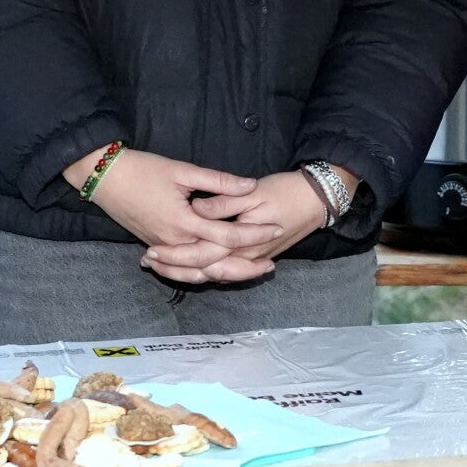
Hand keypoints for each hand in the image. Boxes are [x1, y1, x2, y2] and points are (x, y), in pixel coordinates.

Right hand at [67, 149, 271, 272]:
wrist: (102, 177)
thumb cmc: (143, 169)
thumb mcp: (182, 170)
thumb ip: (218, 181)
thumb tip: (251, 185)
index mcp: (183, 222)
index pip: (227, 235)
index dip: (254, 233)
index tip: (276, 228)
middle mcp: (174, 242)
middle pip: (216, 263)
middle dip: (245, 265)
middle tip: (271, 263)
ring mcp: (163, 248)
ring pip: (198, 272)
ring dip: (225, 274)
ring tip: (251, 272)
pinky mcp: (156, 247)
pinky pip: (182, 270)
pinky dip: (201, 274)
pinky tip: (217, 273)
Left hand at [147, 169, 343, 284]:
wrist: (318, 199)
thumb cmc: (287, 191)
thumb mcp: (254, 192)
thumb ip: (223, 203)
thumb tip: (196, 209)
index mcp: (242, 241)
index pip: (201, 256)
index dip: (174, 256)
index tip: (150, 250)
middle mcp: (245, 257)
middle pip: (204, 271)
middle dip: (174, 269)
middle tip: (147, 260)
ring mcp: (251, 260)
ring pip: (214, 275)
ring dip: (187, 272)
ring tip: (161, 266)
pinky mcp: (255, 257)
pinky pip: (227, 271)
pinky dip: (206, 271)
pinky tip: (191, 267)